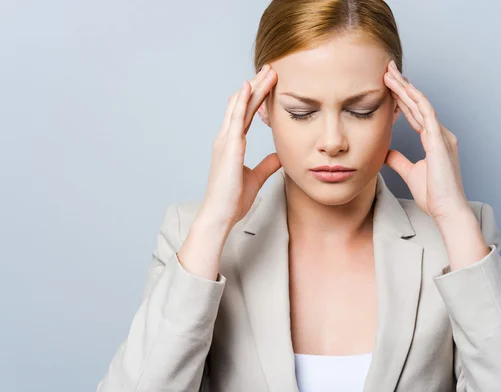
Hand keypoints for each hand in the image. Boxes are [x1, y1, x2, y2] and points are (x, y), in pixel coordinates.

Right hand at [201, 64, 280, 228]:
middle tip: (271, 68)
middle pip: (243, 104)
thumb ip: (267, 164)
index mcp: (232, 144)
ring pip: (240, 106)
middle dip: (257, 86)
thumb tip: (280, 154)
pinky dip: (242, 100)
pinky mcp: (228, 147)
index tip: (270, 83)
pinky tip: (249, 86)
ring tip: (268, 71)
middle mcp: (226, 138)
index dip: (257, 97)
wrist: (220, 214)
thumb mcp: (256, 177)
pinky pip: (235, 118)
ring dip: (254, 87)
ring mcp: (225, 141)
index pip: (246, 114)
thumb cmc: (233, 199)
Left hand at [383, 60, 470, 223]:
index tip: (389, 85)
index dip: (402, 98)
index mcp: (434, 140)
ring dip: (405, 87)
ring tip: (390, 73)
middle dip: (402, 86)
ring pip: (421, 104)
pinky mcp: (439, 141)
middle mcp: (440, 134)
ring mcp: (442, 136)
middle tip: (387, 69)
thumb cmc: (434, 195)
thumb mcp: (410, 173)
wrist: (447, 210)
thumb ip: (398, 160)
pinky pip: (426, 114)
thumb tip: (385, 151)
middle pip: (418, 104)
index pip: (415, 113)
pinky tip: (404, 88)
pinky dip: (415, 100)